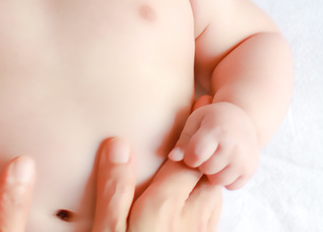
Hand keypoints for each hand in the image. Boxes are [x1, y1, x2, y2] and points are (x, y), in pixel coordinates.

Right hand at [91, 136, 221, 231]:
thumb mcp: (109, 228)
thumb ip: (115, 189)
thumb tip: (119, 145)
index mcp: (165, 206)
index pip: (187, 159)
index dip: (191, 133)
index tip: (198, 104)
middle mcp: (191, 218)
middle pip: (207, 175)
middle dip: (202, 155)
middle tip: (196, 135)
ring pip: (213, 197)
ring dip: (205, 178)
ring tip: (194, 164)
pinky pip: (212, 217)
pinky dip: (207, 200)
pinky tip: (191, 201)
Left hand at [168, 100, 258, 188]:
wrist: (243, 118)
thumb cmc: (213, 119)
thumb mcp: (195, 122)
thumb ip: (183, 141)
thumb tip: (173, 158)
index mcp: (216, 131)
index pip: (194, 156)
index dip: (190, 155)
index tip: (193, 148)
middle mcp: (233, 146)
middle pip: (206, 170)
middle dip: (202, 163)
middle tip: (208, 152)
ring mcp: (244, 159)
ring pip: (218, 181)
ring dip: (213, 173)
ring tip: (216, 158)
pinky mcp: (250, 170)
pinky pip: (231, 186)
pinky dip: (226, 179)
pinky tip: (226, 164)